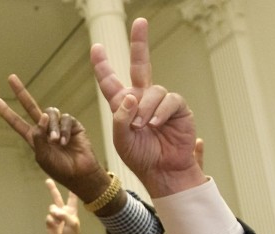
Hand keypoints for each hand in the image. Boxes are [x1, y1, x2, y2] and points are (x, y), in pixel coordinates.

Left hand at [0, 75, 108, 200]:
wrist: (80, 174)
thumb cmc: (60, 169)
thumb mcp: (43, 156)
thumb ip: (38, 137)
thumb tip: (42, 116)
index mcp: (34, 138)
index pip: (17, 123)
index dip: (7, 113)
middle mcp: (45, 129)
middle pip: (31, 106)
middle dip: (20, 92)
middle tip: (10, 78)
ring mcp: (58, 125)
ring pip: (50, 113)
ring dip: (51, 127)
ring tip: (55, 142)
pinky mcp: (72, 125)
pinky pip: (65, 119)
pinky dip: (63, 130)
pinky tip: (64, 142)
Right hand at [44, 179, 79, 233]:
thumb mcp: (73, 223)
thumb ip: (64, 214)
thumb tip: (52, 210)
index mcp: (72, 210)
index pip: (72, 197)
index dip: (72, 189)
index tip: (73, 178)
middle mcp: (63, 211)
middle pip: (57, 197)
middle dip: (52, 189)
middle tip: (47, 180)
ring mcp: (56, 217)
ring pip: (51, 207)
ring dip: (55, 213)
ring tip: (59, 223)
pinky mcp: (49, 222)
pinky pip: (48, 217)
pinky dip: (52, 222)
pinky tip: (56, 228)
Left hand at [90, 18, 203, 196]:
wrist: (163, 170)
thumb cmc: (140, 157)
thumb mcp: (121, 140)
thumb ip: (119, 118)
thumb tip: (130, 95)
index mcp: (123, 106)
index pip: (111, 82)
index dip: (103, 65)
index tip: (97, 48)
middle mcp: (141, 99)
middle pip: (140, 65)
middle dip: (140, 43)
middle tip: (140, 22)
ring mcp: (160, 102)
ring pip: (152, 91)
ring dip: (144, 108)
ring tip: (142, 125)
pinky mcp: (177, 108)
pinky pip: (169, 100)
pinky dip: (160, 111)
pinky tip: (156, 123)